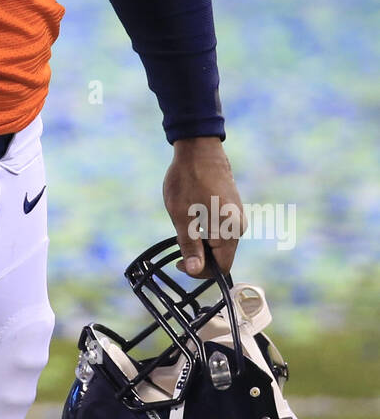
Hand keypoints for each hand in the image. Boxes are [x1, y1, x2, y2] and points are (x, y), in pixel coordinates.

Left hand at [162, 137, 244, 278]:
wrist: (199, 147)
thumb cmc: (188, 179)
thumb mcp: (182, 215)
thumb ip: (190, 245)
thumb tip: (195, 270)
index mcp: (230, 231)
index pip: (221, 268)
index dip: (200, 271)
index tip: (180, 262)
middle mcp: (239, 227)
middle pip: (221, 257)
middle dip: (199, 254)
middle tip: (179, 239)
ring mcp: (237, 217)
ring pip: (219, 243)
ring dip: (201, 241)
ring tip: (185, 221)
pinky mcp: (232, 209)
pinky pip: (220, 230)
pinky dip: (205, 230)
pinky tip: (192, 213)